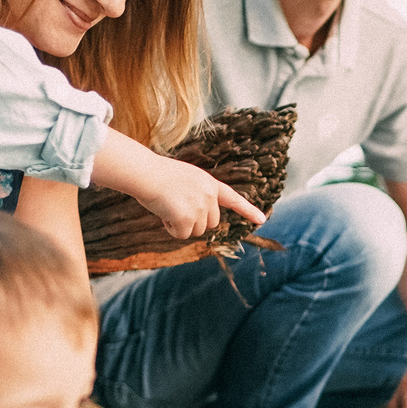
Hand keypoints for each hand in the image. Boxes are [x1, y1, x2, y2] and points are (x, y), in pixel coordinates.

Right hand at [136, 160, 265, 242]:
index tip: (261, 220)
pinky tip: (163, 212)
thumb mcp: (184, 180)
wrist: (144, 172)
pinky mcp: (188, 218)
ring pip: (196, 231)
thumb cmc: (157, 175)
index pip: (233, 198)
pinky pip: (182, 235)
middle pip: (211, 223)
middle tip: (176, 207)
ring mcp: (200, 207)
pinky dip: (171, 229)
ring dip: (181, 225)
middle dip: (194, 222)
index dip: (247, 210)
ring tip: (168, 205)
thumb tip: (198, 219)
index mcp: (209, 183)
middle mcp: (210, 195)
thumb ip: (197, 195)